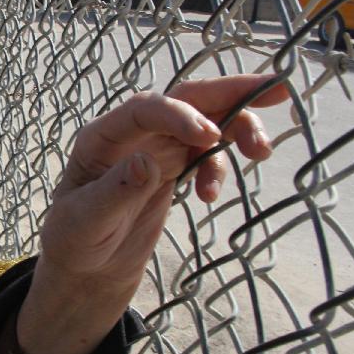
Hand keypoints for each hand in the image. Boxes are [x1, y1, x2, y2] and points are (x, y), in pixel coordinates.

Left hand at [16, 74, 288, 353]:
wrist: (87, 265)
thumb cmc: (75, 240)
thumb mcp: (86, 222)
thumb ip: (114, 193)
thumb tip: (145, 162)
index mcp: (102, 137)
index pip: (144, 109)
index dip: (179, 115)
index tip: (210, 137)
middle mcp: (131, 134)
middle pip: (185, 98)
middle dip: (230, 91)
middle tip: (278, 88)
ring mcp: (154, 147)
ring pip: (204, 120)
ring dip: (238, 127)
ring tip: (261, 152)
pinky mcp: (173, 166)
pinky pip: (207, 151)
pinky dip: (221, 164)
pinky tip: (211, 196)